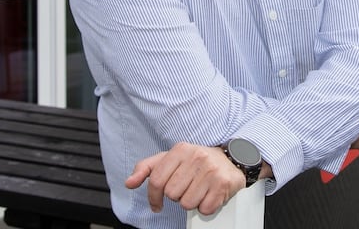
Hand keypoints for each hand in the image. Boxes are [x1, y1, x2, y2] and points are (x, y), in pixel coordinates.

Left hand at [125, 142, 245, 215]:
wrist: (229, 160)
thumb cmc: (195, 162)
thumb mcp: (170, 159)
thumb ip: (147, 169)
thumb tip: (129, 183)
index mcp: (180, 150)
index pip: (156, 180)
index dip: (153, 197)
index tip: (156, 204)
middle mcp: (196, 157)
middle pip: (171, 194)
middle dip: (177, 196)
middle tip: (186, 188)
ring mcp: (211, 170)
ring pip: (187, 203)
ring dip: (191, 202)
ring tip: (198, 191)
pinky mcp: (223, 184)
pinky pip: (204, 209)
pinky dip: (205, 207)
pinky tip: (208, 195)